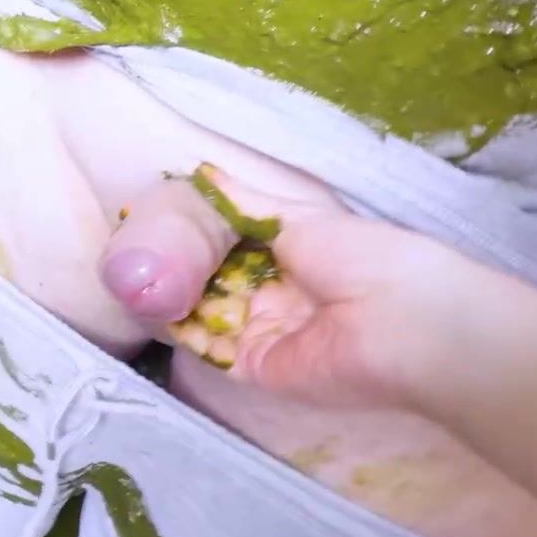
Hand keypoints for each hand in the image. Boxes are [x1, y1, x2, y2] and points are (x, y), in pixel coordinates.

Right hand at [100, 165, 488, 409]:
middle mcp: (272, 291)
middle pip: (207, 276)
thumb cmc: (362, 257)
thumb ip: (243, 201)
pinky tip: (153, 297)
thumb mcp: (298, 215)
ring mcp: (260, 329)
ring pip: (200, 309)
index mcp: (290, 253)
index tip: (151, 215)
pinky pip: (206, 344)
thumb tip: (201, 171)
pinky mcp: (251, 365)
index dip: (191, 231)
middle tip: (137, 245)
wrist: (399, 326)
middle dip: (175, 262)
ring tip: (138, 267)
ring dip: (171, 292)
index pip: (226, 241)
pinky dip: (180, 325)